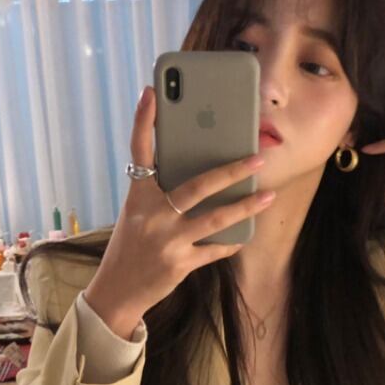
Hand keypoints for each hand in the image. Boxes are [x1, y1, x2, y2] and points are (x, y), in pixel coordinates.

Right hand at [85, 85, 276, 324]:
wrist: (115, 292)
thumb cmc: (130, 247)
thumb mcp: (136, 215)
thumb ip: (160, 193)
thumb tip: (200, 174)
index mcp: (138, 198)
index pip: (139, 152)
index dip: (144, 121)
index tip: (151, 91)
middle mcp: (152, 216)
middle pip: (197, 186)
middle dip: (231, 171)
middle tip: (257, 158)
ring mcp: (167, 242)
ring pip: (214, 219)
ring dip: (245, 207)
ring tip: (268, 196)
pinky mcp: (180, 264)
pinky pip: (214, 250)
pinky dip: (230, 242)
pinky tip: (245, 235)